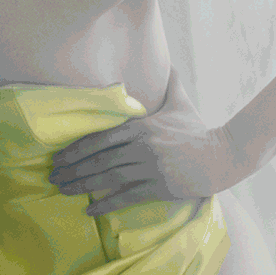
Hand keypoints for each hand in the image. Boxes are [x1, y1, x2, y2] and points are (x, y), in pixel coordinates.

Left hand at [48, 68, 240, 211]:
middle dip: (72, 168)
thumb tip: (169, 64)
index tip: (59, 156)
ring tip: (63, 190)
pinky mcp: (159, 187)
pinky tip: (89, 210)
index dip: (76, 148)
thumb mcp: (181, 104)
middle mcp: (141, 146)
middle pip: (99, 159)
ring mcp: (150, 167)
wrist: (223, 155)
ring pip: (108, 178)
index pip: (101, 137)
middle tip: (52, 176)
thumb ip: (170, 85)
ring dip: (82, 185)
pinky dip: (105, 204)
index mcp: (141, 127)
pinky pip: (126, 197)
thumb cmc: (199, 131)